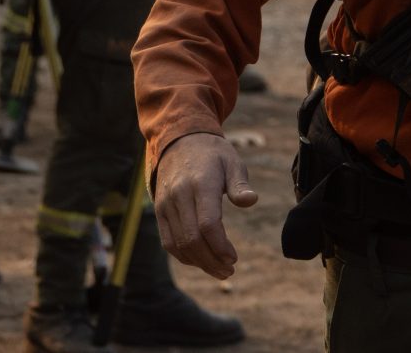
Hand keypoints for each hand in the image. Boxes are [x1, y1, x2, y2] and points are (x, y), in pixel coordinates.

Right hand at [153, 132, 257, 279]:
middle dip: (212, 260)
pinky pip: (168, 241)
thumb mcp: (232, 161)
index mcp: (200, 183)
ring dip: (199, 263)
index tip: (234, 258)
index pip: (207, 224)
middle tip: (229, 270)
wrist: (179, 140)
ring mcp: (166, 204)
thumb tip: (251, 200)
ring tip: (219, 270)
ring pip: (179, 244)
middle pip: (192, 239)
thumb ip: (240, 183)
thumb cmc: (212, 154)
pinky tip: (200, 260)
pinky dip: (184, 256)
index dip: (220, 246)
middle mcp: (179, 195)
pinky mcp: (159, 211)